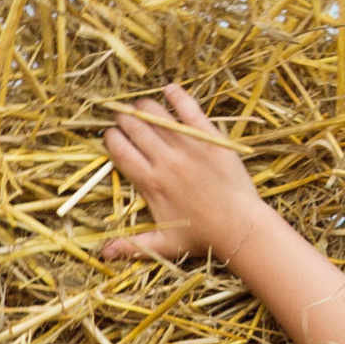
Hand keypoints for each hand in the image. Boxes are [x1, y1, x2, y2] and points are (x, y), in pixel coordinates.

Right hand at [99, 84, 268, 267]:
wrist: (241, 228)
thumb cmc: (203, 238)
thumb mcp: (164, 245)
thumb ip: (132, 246)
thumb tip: (103, 254)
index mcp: (150, 182)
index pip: (120, 151)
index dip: (112, 139)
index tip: (111, 135)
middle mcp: (165, 160)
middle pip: (135, 128)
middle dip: (124, 118)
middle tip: (123, 116)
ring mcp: (188, 146)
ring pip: (157, 115)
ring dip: (144, 107)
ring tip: (141, 106)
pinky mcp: (210, 138)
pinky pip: (190, 111)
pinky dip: (178, 98)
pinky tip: (170, 89)